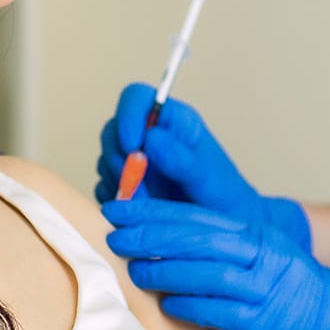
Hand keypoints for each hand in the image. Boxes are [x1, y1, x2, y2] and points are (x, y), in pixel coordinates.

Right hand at [95, 83, 311, 248]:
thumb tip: (152, 137)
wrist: (224, 231)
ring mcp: (134, 160)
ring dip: (121, 184)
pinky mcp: (125, 185)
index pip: (136, 98)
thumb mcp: (207, 176)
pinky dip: (117, 201)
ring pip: (107, 161)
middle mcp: (149, 135)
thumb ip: (181, 157)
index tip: (131, 144)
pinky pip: (105, 188)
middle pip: (114, 131)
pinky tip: (140, 212)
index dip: (127, 115)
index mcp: (171, 120)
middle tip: (140, 188)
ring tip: (150, 204)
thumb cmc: (223, 196)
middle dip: (121, 160)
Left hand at [102, 197, 329, 329]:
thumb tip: (164, 253)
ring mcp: (265, 287)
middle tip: (114, 230)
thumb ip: (222, 257)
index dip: (154, 211)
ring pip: (210, 270)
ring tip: (134, 269)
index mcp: (254, 237)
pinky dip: (196, 306)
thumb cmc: (296, 302)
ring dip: (169, 269)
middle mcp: (259, 255)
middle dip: (152, 231)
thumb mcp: (262, 267)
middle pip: (198, 236)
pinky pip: (227, 310)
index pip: (195, 216)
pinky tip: (170, 306)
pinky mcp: (269, 321)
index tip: (117, 209)